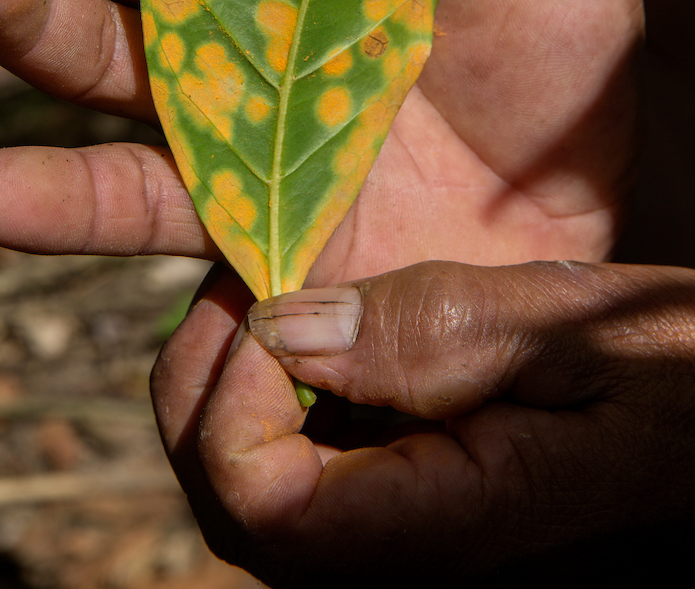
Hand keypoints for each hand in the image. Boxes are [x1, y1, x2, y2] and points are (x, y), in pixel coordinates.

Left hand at [154, 258, 694, 585]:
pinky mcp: (426, 511)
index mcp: (453, 530)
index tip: (261, 308)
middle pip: (243, 517)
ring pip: (269, 503)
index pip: (263, 511)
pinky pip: (319, 479)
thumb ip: (431, 333)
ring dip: (238, 400)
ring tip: (268, 306)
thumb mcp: (570, 326)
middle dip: (207, 398)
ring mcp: (420, 545)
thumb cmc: (676, 369)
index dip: (229, 406)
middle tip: (239, 293)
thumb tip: (281, 327)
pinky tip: (322, 338)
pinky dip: (290, 406)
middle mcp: (420, 565)